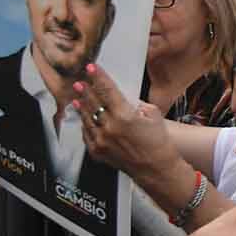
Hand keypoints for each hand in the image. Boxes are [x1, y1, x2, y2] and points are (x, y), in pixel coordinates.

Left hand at [74, 64, 177, 183]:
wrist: (155, 168)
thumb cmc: (158, 142)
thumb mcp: (154, 115)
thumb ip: (138, 104)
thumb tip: (127, 99)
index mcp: (124, 116)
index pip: (107, 90)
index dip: (99, 77)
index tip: (92, 68)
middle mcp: (109, 128)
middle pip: (93, 103)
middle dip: (86, 89)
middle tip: (80, 80)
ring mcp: (101, 141)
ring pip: (86, 118)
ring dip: (82, 106)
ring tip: (77, 96)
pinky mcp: (97, 152)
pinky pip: (87, 134)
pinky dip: (85, 124)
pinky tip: (84, 117)